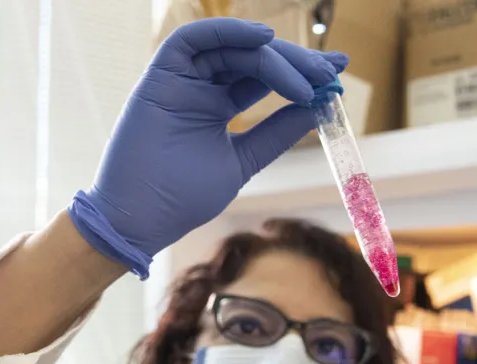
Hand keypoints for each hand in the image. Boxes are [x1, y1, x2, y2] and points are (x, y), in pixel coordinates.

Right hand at [68, 18, 347, 276]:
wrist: (141, 219)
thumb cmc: (182, 199)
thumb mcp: (243, 161)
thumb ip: (275, 133)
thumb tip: (316, 106)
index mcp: (216, 108)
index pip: (263, 79)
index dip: (299, 74)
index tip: (335, 78)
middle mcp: (200, 88)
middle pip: (253, 59)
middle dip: (294, 62)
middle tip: (328, 72)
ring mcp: (180, 79)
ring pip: (231, 47)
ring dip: (272, 54)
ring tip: (306, 73)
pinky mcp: (160, 75)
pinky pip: (192, 39)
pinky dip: (228, 31)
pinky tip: (264, 40)